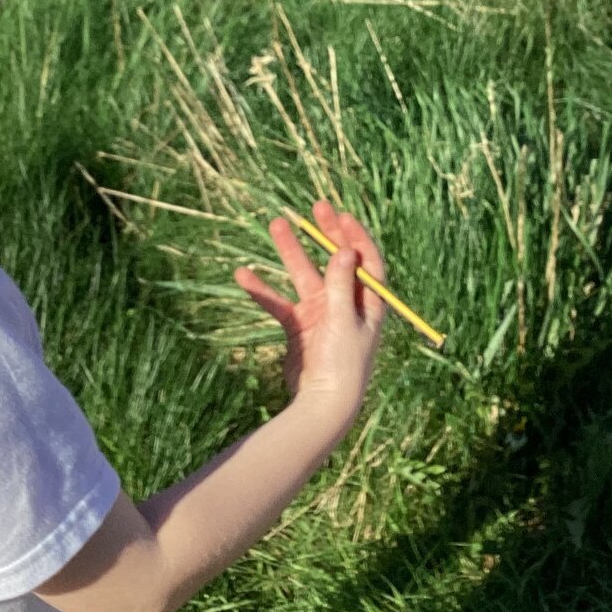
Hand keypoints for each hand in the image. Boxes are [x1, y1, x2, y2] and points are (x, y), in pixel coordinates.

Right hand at [234, 200, 387, 417]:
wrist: (322, 404)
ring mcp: (321, 315)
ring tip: (276, 224)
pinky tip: (243, 275)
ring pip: (304, 275)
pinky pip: (279, 302)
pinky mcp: (299, 328)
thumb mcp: (344, 319)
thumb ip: (341, 284)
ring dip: (291, 252)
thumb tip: (345, 249)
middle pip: (337, 262)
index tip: (341, 216)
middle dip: (326, 234)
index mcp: (368, 303)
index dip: (356, 237)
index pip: (367, 262)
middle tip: (315, 207)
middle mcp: (346, 304)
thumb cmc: (343, 363)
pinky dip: (263, 290)